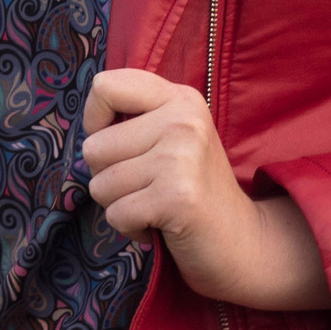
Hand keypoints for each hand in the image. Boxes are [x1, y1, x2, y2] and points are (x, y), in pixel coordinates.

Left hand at [80, 68, 330, 312]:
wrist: (244, 243)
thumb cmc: (191, 189)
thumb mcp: (170, 137)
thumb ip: (133, 119)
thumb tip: (86, 128)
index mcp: (180, 98)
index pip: (104, 86)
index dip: (95, 121)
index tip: (119, 145)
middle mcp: (183, 120)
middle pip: (93, 146)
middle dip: (108, 177)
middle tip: (147, 187)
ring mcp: (181, 157)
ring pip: (100, 184)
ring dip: (120, 205)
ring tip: (155, 205)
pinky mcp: (177, 197)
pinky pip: (116, 214)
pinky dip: (130, 228)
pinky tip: (160, 224)